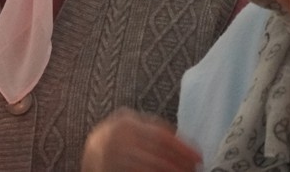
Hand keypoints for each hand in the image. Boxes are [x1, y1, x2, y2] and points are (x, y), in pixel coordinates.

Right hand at [81, 108, 200, 171]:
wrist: (90, 153)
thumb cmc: (118, 140)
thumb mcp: (132, 128)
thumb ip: (152, 130)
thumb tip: (186, 146)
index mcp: (125, 121)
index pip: (160, 134)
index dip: (182, 146)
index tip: (199, 156)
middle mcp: (116, 136)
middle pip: (157, 150)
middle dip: (179, 161)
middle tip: (194, 169)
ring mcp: (111, 154)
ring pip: (150, 165)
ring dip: (171, 171)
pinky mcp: (108, 167)